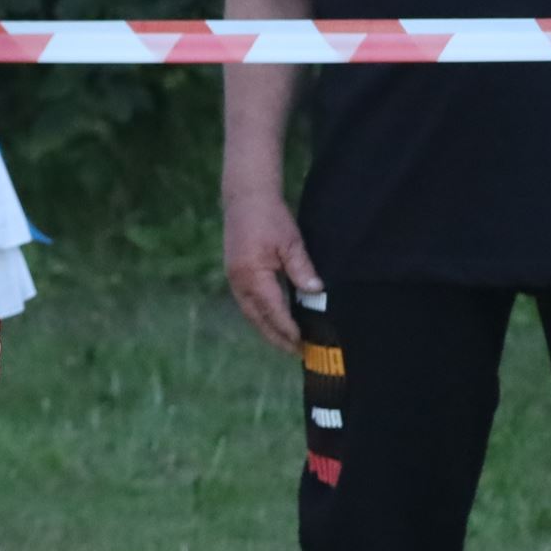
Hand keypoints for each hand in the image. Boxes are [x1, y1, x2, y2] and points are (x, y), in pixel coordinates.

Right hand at [223, 189, 321, 355]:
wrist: (246, 198)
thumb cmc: (271, 217)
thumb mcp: (291, 242)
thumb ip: (302, 270)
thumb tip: (316, 294)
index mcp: (252, 275)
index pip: (273, 311)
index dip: (288, 329)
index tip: (303, 343)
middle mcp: (239, 282)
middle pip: (258, 319)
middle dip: (277, 337)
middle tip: (297, 352)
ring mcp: (234, 280)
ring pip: (251, 314)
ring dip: (268, 330)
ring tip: (286, 342)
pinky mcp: (235, 275)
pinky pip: (248, 304)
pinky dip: (261, 317)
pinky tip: (273, 321)